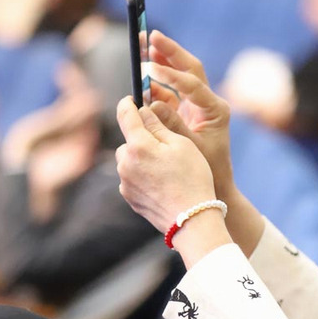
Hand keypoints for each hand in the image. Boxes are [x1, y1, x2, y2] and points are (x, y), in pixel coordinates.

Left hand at [115, 96, 217, 233]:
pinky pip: (132, 178)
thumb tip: (143, 111)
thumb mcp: (182, 144)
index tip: (131, 99)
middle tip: (166, 146)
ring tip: (166, 169)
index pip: (125, 115)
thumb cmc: (192, 178)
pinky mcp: (129, 198)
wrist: (192, 219)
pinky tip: (162, 184)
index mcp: (138, 145)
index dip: (128, 103)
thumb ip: (159, 125)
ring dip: (142, 159)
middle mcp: (125, 163)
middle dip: (142, 139)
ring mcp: (125, 182)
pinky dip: (143, 176)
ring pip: (129, 160)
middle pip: (129, 140)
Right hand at [145, 30, 236, 200]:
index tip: (150, 68)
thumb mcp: (191, 148)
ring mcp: (198, 105)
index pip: (192, 84)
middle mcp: (209, 102)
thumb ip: (172, 125)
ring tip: (145, 46)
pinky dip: (157, 82)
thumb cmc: (208, 170)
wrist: (217, 185)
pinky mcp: (187, 111)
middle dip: (170, 52)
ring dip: (163, 61)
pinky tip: (144, 74)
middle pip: (190, 68)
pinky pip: (171, 90)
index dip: (170, 75)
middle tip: (150, 35)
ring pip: (181, 75)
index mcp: (216, 110)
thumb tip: (152, 104)